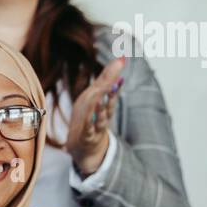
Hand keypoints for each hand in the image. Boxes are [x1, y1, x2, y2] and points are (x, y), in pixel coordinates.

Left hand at [66, 56, 124, 176]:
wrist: (84, 148)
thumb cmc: (90, 118)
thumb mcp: (95, 97)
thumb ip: (106, 79)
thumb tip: (121, 58)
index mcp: (104, 105)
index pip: (112, 90)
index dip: (115, 76)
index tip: (122, 61)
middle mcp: (103, 116)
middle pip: (109, 103)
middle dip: (111, 92)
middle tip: (116, 81)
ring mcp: (96, 128)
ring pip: (101, 117)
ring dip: (102, 108)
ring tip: (102, 98)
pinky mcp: (87, 138)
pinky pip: (88, 130)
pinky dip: (89, 124)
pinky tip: (90, 118)